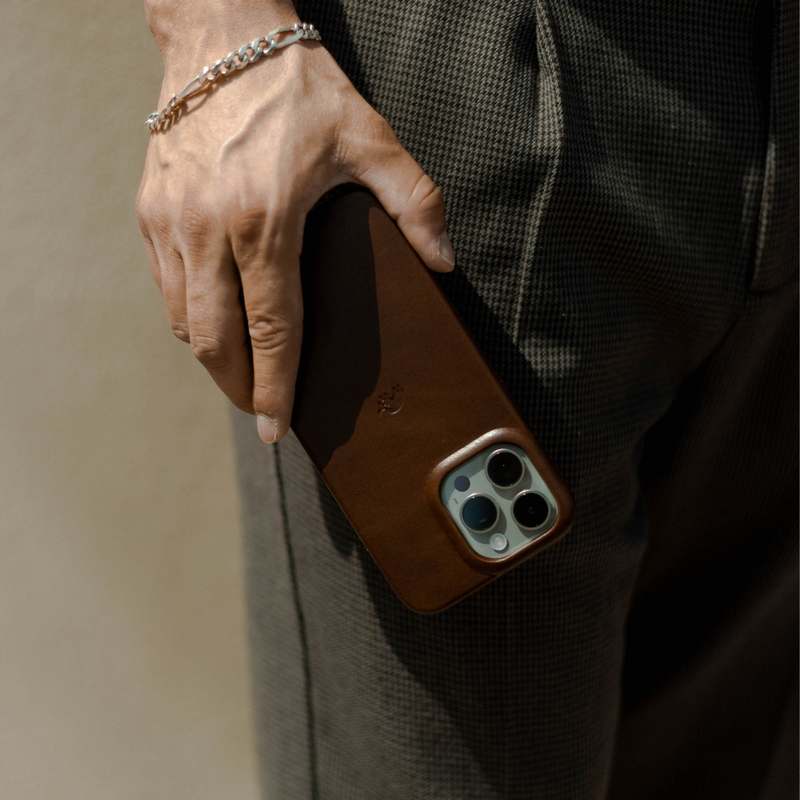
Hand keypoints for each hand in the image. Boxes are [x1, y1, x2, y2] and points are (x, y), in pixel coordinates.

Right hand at [136, 14, 454, 442]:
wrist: (222, 36)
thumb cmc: (296, 88)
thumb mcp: (370, 138)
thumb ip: (415, 202)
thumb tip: (443, 261)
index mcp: (263, 220)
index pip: (270, 328)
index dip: (275, 386)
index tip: (275, 427)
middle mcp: (208, 229)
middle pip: (214, 340)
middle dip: (237, 387)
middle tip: (258, 413)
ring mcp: (171, 222)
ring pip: (183, 321)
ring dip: (211, 358)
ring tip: (240, 376)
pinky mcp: (150, 212)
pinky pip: (165, 288)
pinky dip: (188, 319)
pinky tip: (213, 326)